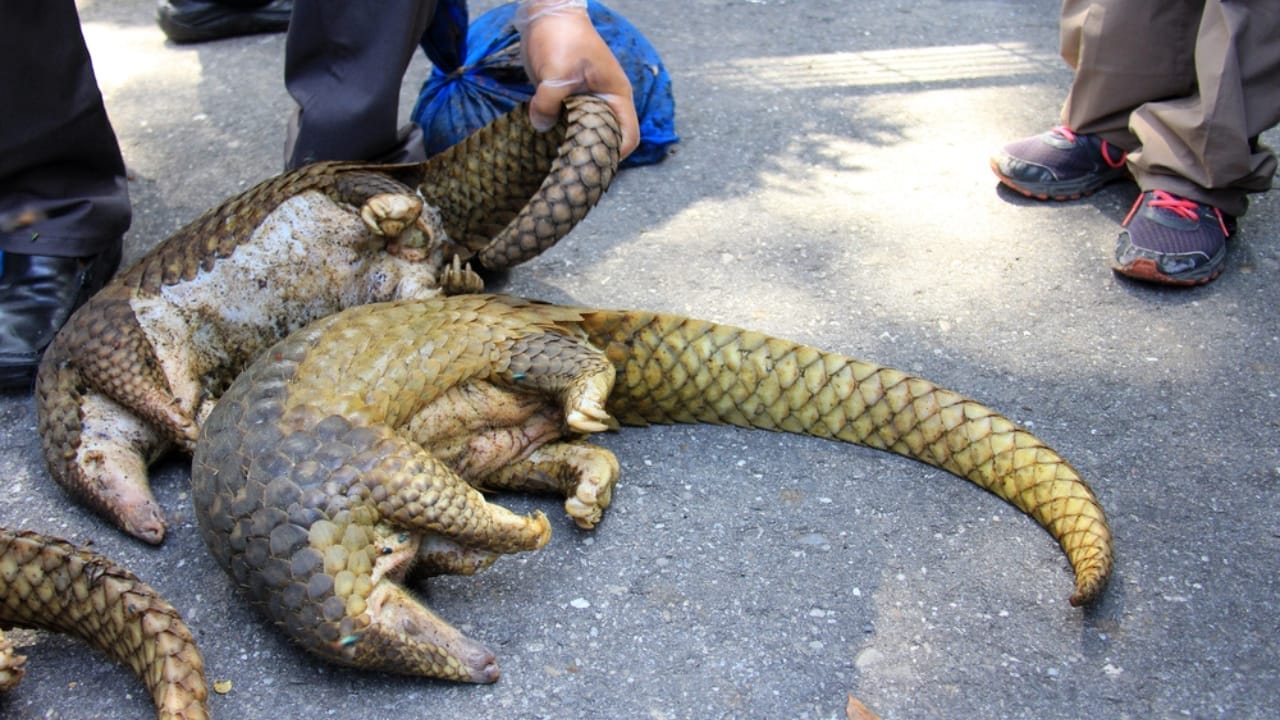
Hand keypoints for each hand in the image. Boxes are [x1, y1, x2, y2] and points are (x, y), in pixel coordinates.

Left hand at [516, 0, 639, 159]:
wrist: (546, 15)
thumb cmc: (562, 38)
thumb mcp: (557, 72)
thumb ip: (549, 103)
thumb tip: (541, 127)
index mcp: (616, 95)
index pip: (628, 136)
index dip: (614, 154)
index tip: (592, 162)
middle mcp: (605, 102)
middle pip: (606, 139)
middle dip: (590, 154)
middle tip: (569, 166)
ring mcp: (587, 101)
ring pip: (585, 133)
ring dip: (571, 144)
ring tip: (555, 156)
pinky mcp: (568, 99)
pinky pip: (567, 124)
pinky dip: (558, 133)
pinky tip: (544, 139)